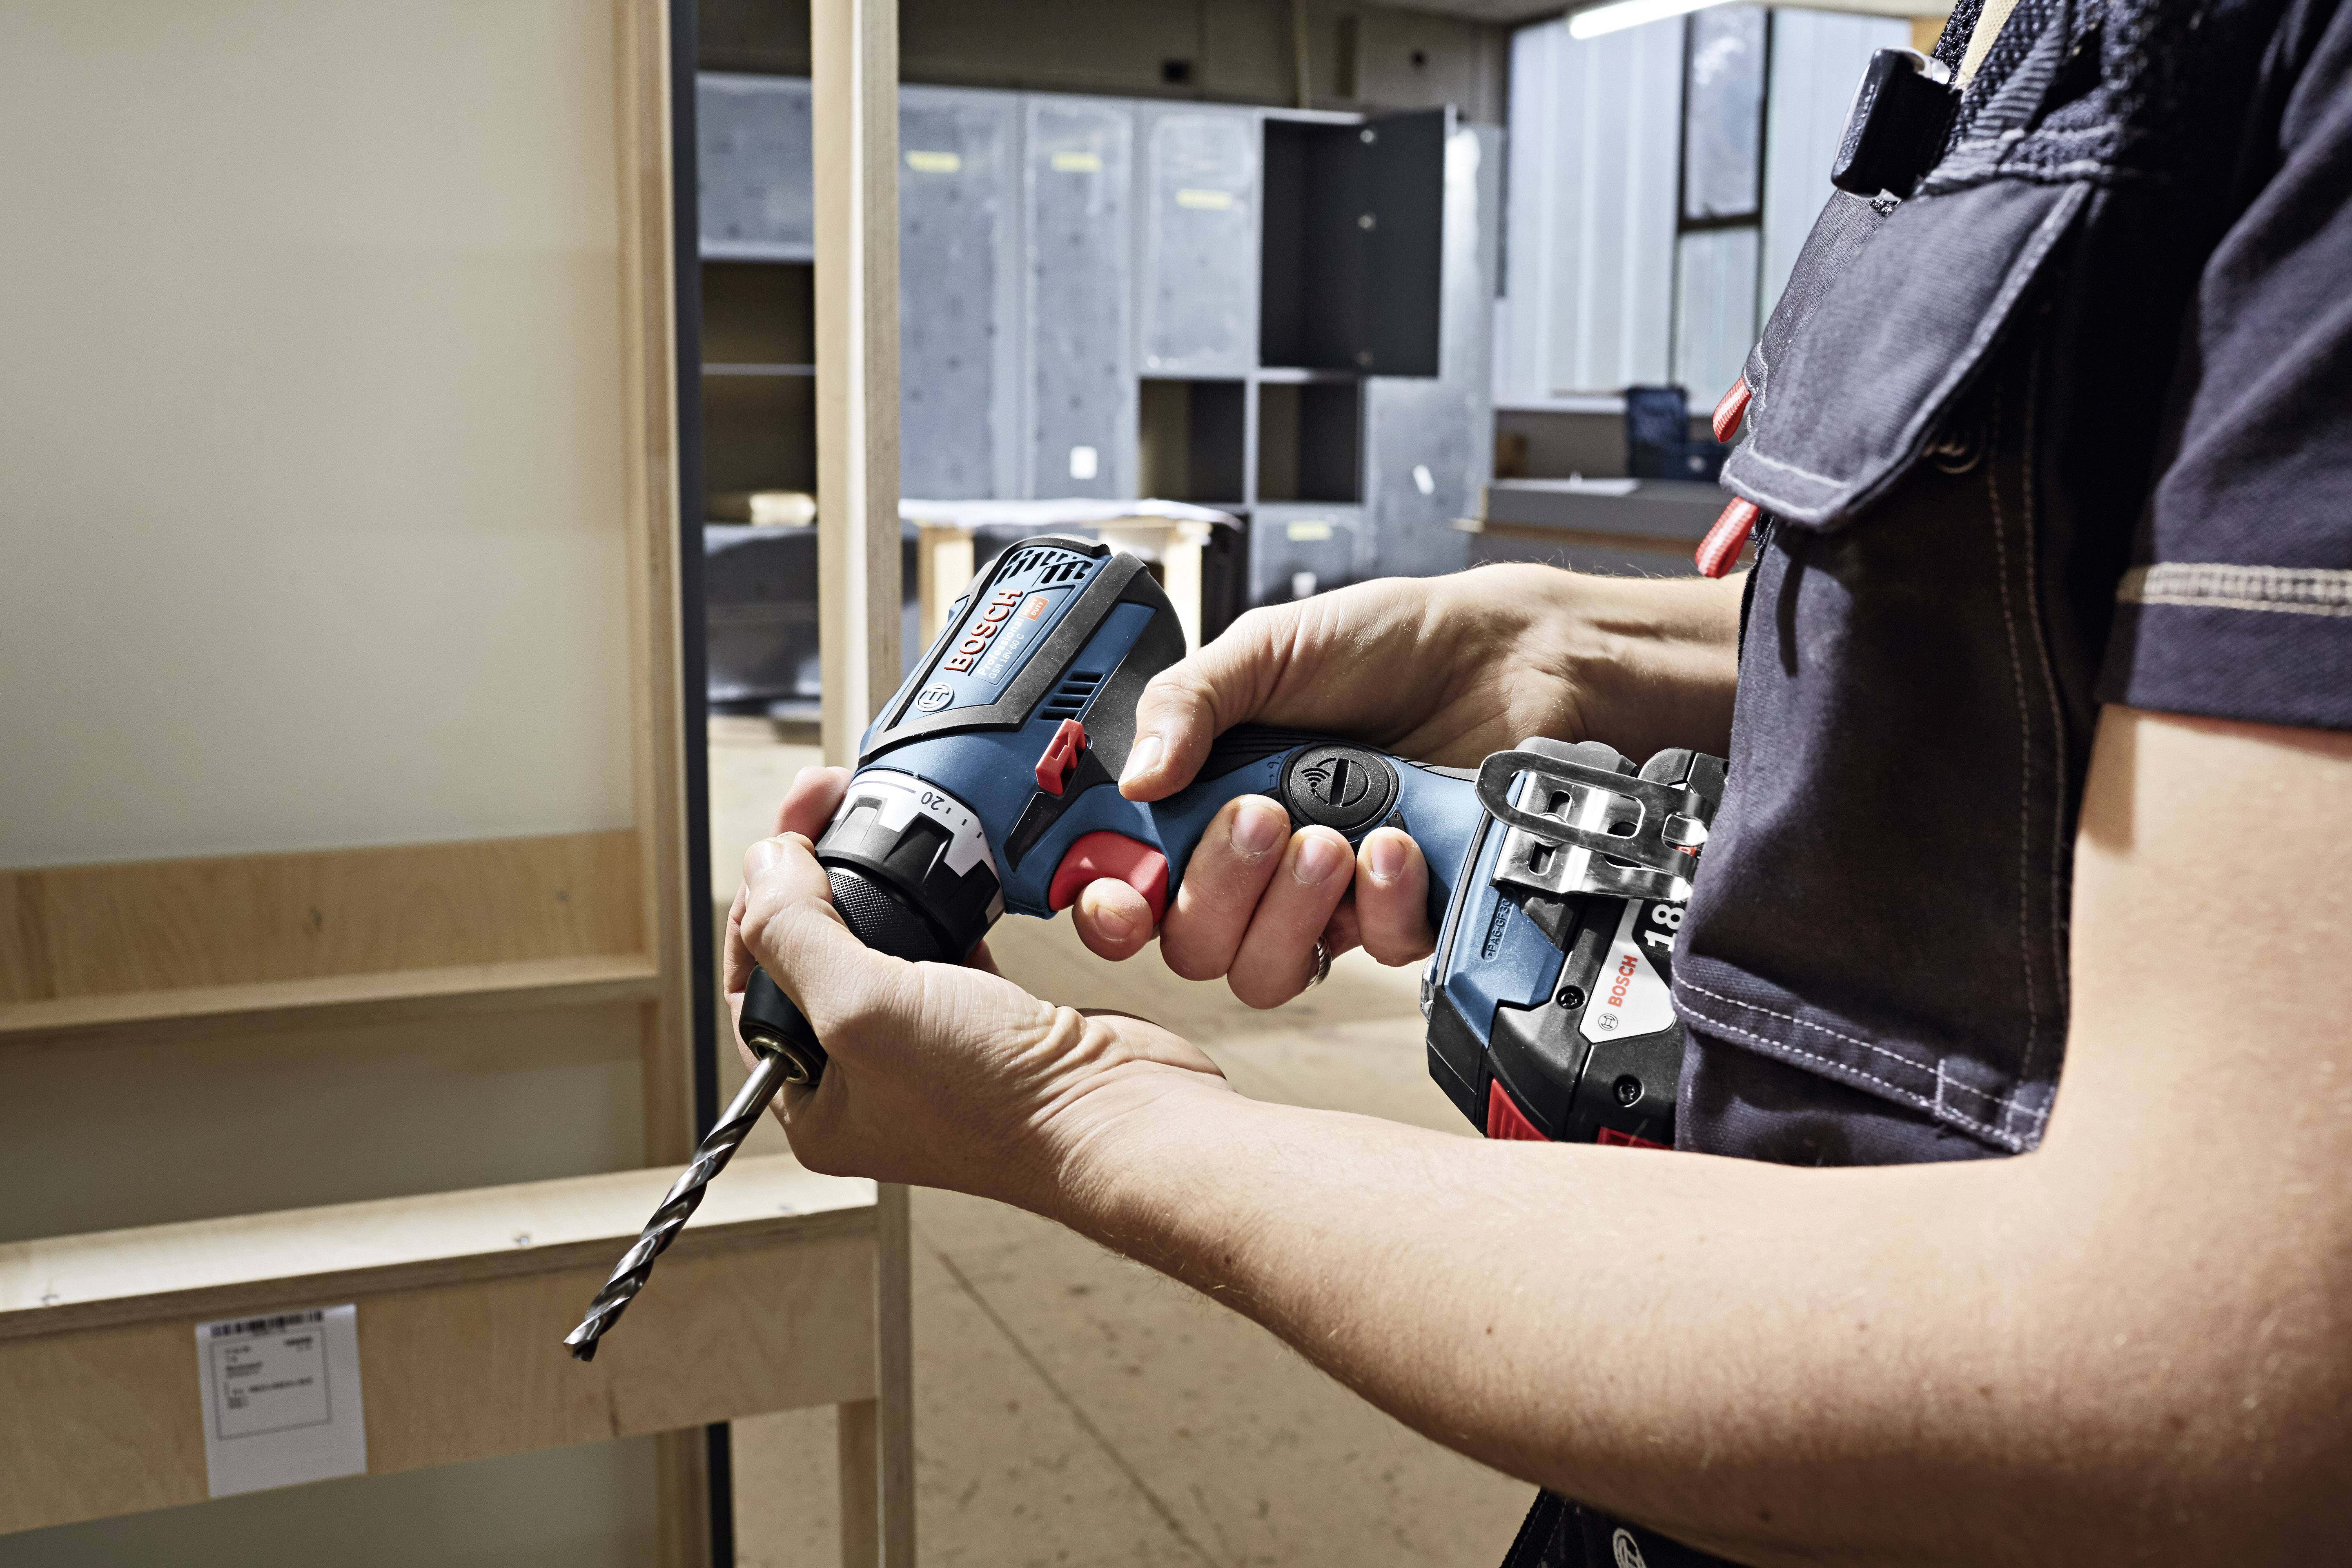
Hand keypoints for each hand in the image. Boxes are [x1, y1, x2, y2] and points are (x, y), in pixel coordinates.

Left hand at [725, 770, 1231, 1203]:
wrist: (1118, 1114)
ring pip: (875, 940)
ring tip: (871, 814)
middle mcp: (866, 1077)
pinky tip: (940, 866)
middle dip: (812, 873)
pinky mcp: (985, 1014)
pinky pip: (939, 941)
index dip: (758, 905)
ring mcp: (928, 1045)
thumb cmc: (996, 1097)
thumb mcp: (861, 1008)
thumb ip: (795, 932)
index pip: (753, 986)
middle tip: (827, 803)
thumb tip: (764, 865)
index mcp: (816, 1102)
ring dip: (870, 876)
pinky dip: (936, 899)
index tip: (783, 837)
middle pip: (811, 953)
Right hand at [1069, 567, 1742, 1004]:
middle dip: (1214, 891)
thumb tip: (1135, 777)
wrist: (1503, 655)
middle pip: (1192, 943)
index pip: (1130, 881)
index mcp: (1203, 796)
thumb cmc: (1384, 642)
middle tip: (1261, 818)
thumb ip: (1189, 704)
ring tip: (1327, 837)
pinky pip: (1368, 953)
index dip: (1111, 903)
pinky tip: (1397, 842)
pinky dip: (1379, 901)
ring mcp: (1325, 894)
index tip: (1120, 892)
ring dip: (1288, 912)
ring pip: (1267, 970)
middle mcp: (1256, 859)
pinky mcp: (1400, 912)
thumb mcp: (1267, 649)